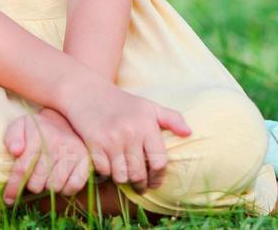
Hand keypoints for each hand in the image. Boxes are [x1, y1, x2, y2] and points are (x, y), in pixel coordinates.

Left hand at [3, 108, 90, 203]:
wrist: (65, 119)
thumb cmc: (38, 128)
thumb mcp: (20, 126)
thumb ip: (12, 138)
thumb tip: (15, 151)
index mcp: (38, 134)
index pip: (22, 169)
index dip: (13, 187)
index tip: (8, 199)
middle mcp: (57, 143)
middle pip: (37, 182)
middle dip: (32, 185)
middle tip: (34, 178)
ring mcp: (73, 152)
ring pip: (55, 186)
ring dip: (48, 186)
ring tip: (47, 177)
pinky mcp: (86, 160)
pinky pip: (74, 185)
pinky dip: (66, 188)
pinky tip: (61, 180)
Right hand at [58, 83, 190, 190]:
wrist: (88, 92)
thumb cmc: (123, 102)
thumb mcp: (149, 106)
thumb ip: (171, 119)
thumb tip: (189, 133)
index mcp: (147, 124)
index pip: (159, 162)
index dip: (158, 176)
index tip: (155, 181)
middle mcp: (130, 132)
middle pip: (139, 174)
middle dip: (141, 184)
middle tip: (140, 186)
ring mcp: (111, 139)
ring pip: (121, 176)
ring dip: (123, 179)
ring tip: (125, 176)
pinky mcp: (94, 144)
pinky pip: (104, 171)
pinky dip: (107, 173)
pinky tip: (109, 167)